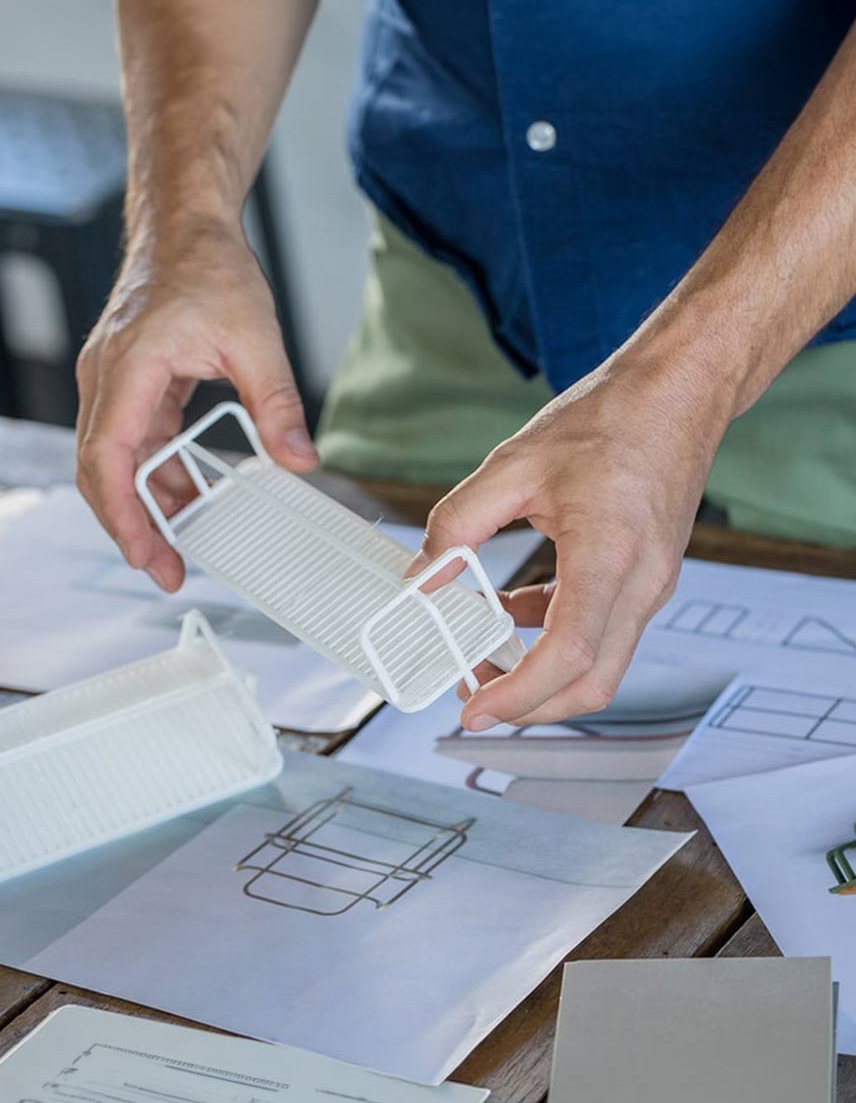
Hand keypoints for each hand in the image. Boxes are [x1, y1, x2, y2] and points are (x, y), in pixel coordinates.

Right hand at [76, 221, 316, 590]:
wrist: (188, 227)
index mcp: (129, 369)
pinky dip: (157, 473)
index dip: (124, 514)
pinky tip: (188, 496)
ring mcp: (114, 383)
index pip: (109, 458)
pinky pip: (135, 442)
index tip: (147, 554)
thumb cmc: (210, 267)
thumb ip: (277, 404)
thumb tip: (299, 460)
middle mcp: (108, 379)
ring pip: (116, 460)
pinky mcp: (130, 384)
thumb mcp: (257, 339)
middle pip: (101, 471)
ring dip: (146, 503)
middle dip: (130, 525)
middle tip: (166, 568)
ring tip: (182, 543)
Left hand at [406, 347, 733, 728]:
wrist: (677, 393)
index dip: (519, 695)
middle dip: (530, 705)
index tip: (474, 709)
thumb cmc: (611, 418)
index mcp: (611, 553)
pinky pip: (604, 632)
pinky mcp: (650, 579)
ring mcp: (653, 585)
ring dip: (543, 675)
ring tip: (487, 658)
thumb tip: (424, 575)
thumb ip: (458, 522)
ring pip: (601, 665)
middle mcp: (643, 582)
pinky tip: (517, 611)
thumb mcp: (513, 463)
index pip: (568, 654)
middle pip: (591, 683)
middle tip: (477, 698)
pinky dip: (558, 638)